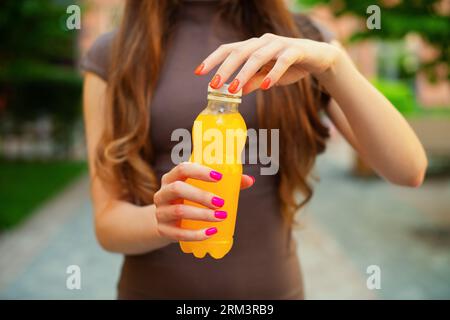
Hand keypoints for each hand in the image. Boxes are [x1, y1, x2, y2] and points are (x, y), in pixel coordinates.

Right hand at [153, 162, 253, 241]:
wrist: (166, 223)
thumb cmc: (188, 201)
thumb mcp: (199, 189)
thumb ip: (225, 183)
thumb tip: (250, 180)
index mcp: (171, 178)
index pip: (182, 169)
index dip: (200, 171)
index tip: (219, 177)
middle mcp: (162, 193)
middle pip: (177, 189)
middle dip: (201, 195)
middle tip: (221, 202)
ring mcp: (160, 212)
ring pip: (179, 211)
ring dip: (202, 214)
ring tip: (221, 217)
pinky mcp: (163, 230)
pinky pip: (178, 233)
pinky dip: (196, 234)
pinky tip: (211, 233)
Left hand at [194, 33, 341, 93]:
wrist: (318, 58)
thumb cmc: (289, 67)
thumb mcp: (267, 78)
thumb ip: (253, 82)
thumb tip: (237, 92)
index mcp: (253, 47)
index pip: (229, 50)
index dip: (213, 60)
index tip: (198, 72)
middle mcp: (263, 42)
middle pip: (239, 52)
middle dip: (225, 68)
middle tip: (214, 85)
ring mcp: (279, 44)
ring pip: (258, 56)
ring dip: (244, 74)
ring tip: (234, 89)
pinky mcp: (295, 50)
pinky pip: (282, 61)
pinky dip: (273, 73)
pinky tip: (265, 86)